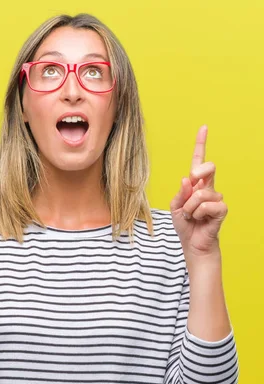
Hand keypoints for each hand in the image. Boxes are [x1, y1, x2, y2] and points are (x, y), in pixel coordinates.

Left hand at [170, 125, 226, 256]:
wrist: (192, 243)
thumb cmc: (185, 224)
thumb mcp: (175, 206)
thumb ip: (180, 192)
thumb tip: (187, 179)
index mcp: (196, 184)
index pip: (199, 161)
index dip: (201, 145)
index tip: (203, 128)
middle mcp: (208, 187)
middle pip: (206, 167)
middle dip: (198, 174)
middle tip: (190, 193)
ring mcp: (216, 198)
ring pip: (199, 193)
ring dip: (189, 208)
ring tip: (191, 216)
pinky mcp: (222, 209)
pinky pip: (205, 205)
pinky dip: (196, 214)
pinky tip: (199, 220)